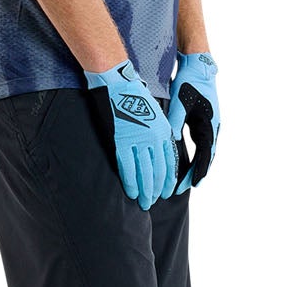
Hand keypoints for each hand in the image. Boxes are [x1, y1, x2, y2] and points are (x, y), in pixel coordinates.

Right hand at [83, 59, 178, 210]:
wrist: (118, 83)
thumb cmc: (133, 97)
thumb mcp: (154, 115)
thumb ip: (158, 133)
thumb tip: (157, 150)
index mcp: (163, 131)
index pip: (170, 163)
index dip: (167, 180)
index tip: (165, 192)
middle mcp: (154, 138)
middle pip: (159, 171)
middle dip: (156, 190)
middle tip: (152, 202)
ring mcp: (138, 140)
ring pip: (145, 173)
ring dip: (145, 190)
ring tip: (143, 202)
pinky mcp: (122, 141)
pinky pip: (127, 167)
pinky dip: (130, 182)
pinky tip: (131, 192)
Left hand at [168, 52, 219, 192]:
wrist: (198, 67)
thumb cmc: (189, 83)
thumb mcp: (180, 102)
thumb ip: (175, 121)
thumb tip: (170, 140)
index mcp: (209, 124)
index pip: (205, 154)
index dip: (198, 171)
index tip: (192, 185)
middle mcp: (213, 127)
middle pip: (206, 156)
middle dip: (195, 173)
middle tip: (183, 188)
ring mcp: (210, 124)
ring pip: (204, 151)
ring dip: (196, 166)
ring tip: (186, 181)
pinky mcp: (204, 121)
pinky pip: (201, 143)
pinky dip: (196, 156)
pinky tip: (187, 163)